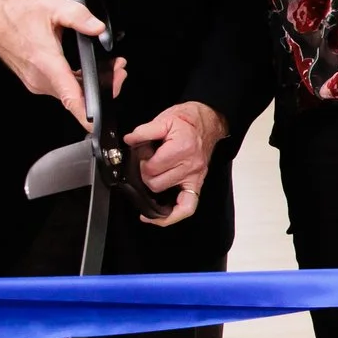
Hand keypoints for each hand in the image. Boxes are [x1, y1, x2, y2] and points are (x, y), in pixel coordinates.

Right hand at [0, 0, 115, 123]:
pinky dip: (78, 83)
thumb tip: (98, 29)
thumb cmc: (19, 15)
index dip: (85, 112)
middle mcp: (40, 79)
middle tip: (119, 69)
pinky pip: (63, 88)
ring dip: (92, 84)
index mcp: (46, 63)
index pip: (69, 96)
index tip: (98, 123)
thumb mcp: (52, 6)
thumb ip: (78, 16)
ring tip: (110, 68)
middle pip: (77, 96)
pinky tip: (88, 71)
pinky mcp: (37, 82)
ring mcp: (38, 83)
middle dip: (104, 86)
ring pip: (70, 93)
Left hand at [121, 102, 227, 227]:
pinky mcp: (197, 183)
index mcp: (181, 149)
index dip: (141, 162)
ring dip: (154, 186)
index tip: (142, 154)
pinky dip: (173, 216)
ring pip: (165, 195)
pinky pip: (188, 207)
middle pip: (156, 184)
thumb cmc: (187, 120)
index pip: (151, 168)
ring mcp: (195, 176)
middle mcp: (190, 166)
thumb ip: (143, 131)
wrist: (208, 121)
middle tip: (147, 162)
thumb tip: (129, 140)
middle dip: (145, 174)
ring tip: (153, 175)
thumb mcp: (163, 119)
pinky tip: (158, 218)